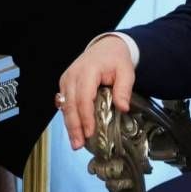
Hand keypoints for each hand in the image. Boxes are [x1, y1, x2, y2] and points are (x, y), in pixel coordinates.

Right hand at [57, 34, 134, 150]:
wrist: (106, 47)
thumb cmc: (115, 59)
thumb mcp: (126, 71)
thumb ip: (124, 89)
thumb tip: (122, 108)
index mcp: (88, 71)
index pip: (84, 98)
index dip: (86, 117)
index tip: (90, 132)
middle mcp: (73, 75)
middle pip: (71, 105)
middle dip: (74, 127)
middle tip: (78, 144)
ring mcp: (66, 80)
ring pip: (65, 106)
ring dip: (70, 125)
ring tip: (75, 142)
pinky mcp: (65, 84)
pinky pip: (64, 104)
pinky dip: (69, 118)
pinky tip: (74, 131)